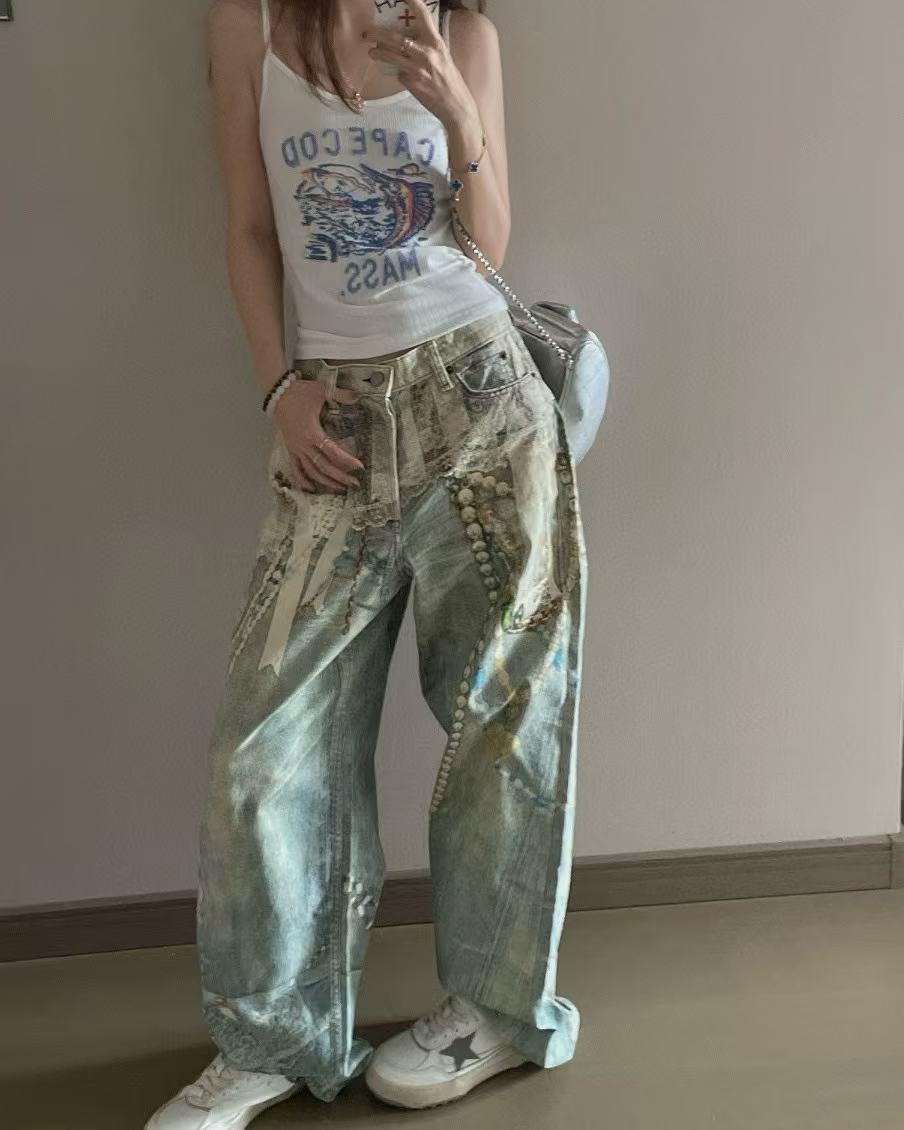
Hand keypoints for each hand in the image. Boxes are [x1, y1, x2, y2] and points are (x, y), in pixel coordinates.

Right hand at [273, 379, 364, 493]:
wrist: (277, 393)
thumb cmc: (299, 393)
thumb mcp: (321, 390)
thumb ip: (341, 394)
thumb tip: (357, 396)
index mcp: (312, 433)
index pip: (333, 452)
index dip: (347, 461)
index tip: (359, 467)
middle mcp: (303, 445)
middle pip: (323, 467)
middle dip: (340, 476)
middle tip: (354, 483)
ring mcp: (296, 449)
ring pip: (311, 471)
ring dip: (325, 481)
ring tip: (340, 488)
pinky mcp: (290, 449)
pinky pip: (296, 469)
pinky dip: (303, 480)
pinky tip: (312, 488)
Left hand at [363, 0, 473, 127]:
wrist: (456, 106)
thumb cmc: (451, 81)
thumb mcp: (443, 57)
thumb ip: (427, 46)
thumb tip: (409, 39)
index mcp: (436, 42)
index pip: (422, 14)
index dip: (412, 1)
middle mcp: (426, 52)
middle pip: (395, 37)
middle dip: (377, 34)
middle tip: (367, 32)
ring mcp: (417, 69)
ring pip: (391, 55)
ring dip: (378, 53)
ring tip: (371, 52)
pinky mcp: (412, 83)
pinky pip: (399, 74)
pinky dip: (397, 73)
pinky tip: (397, 74)